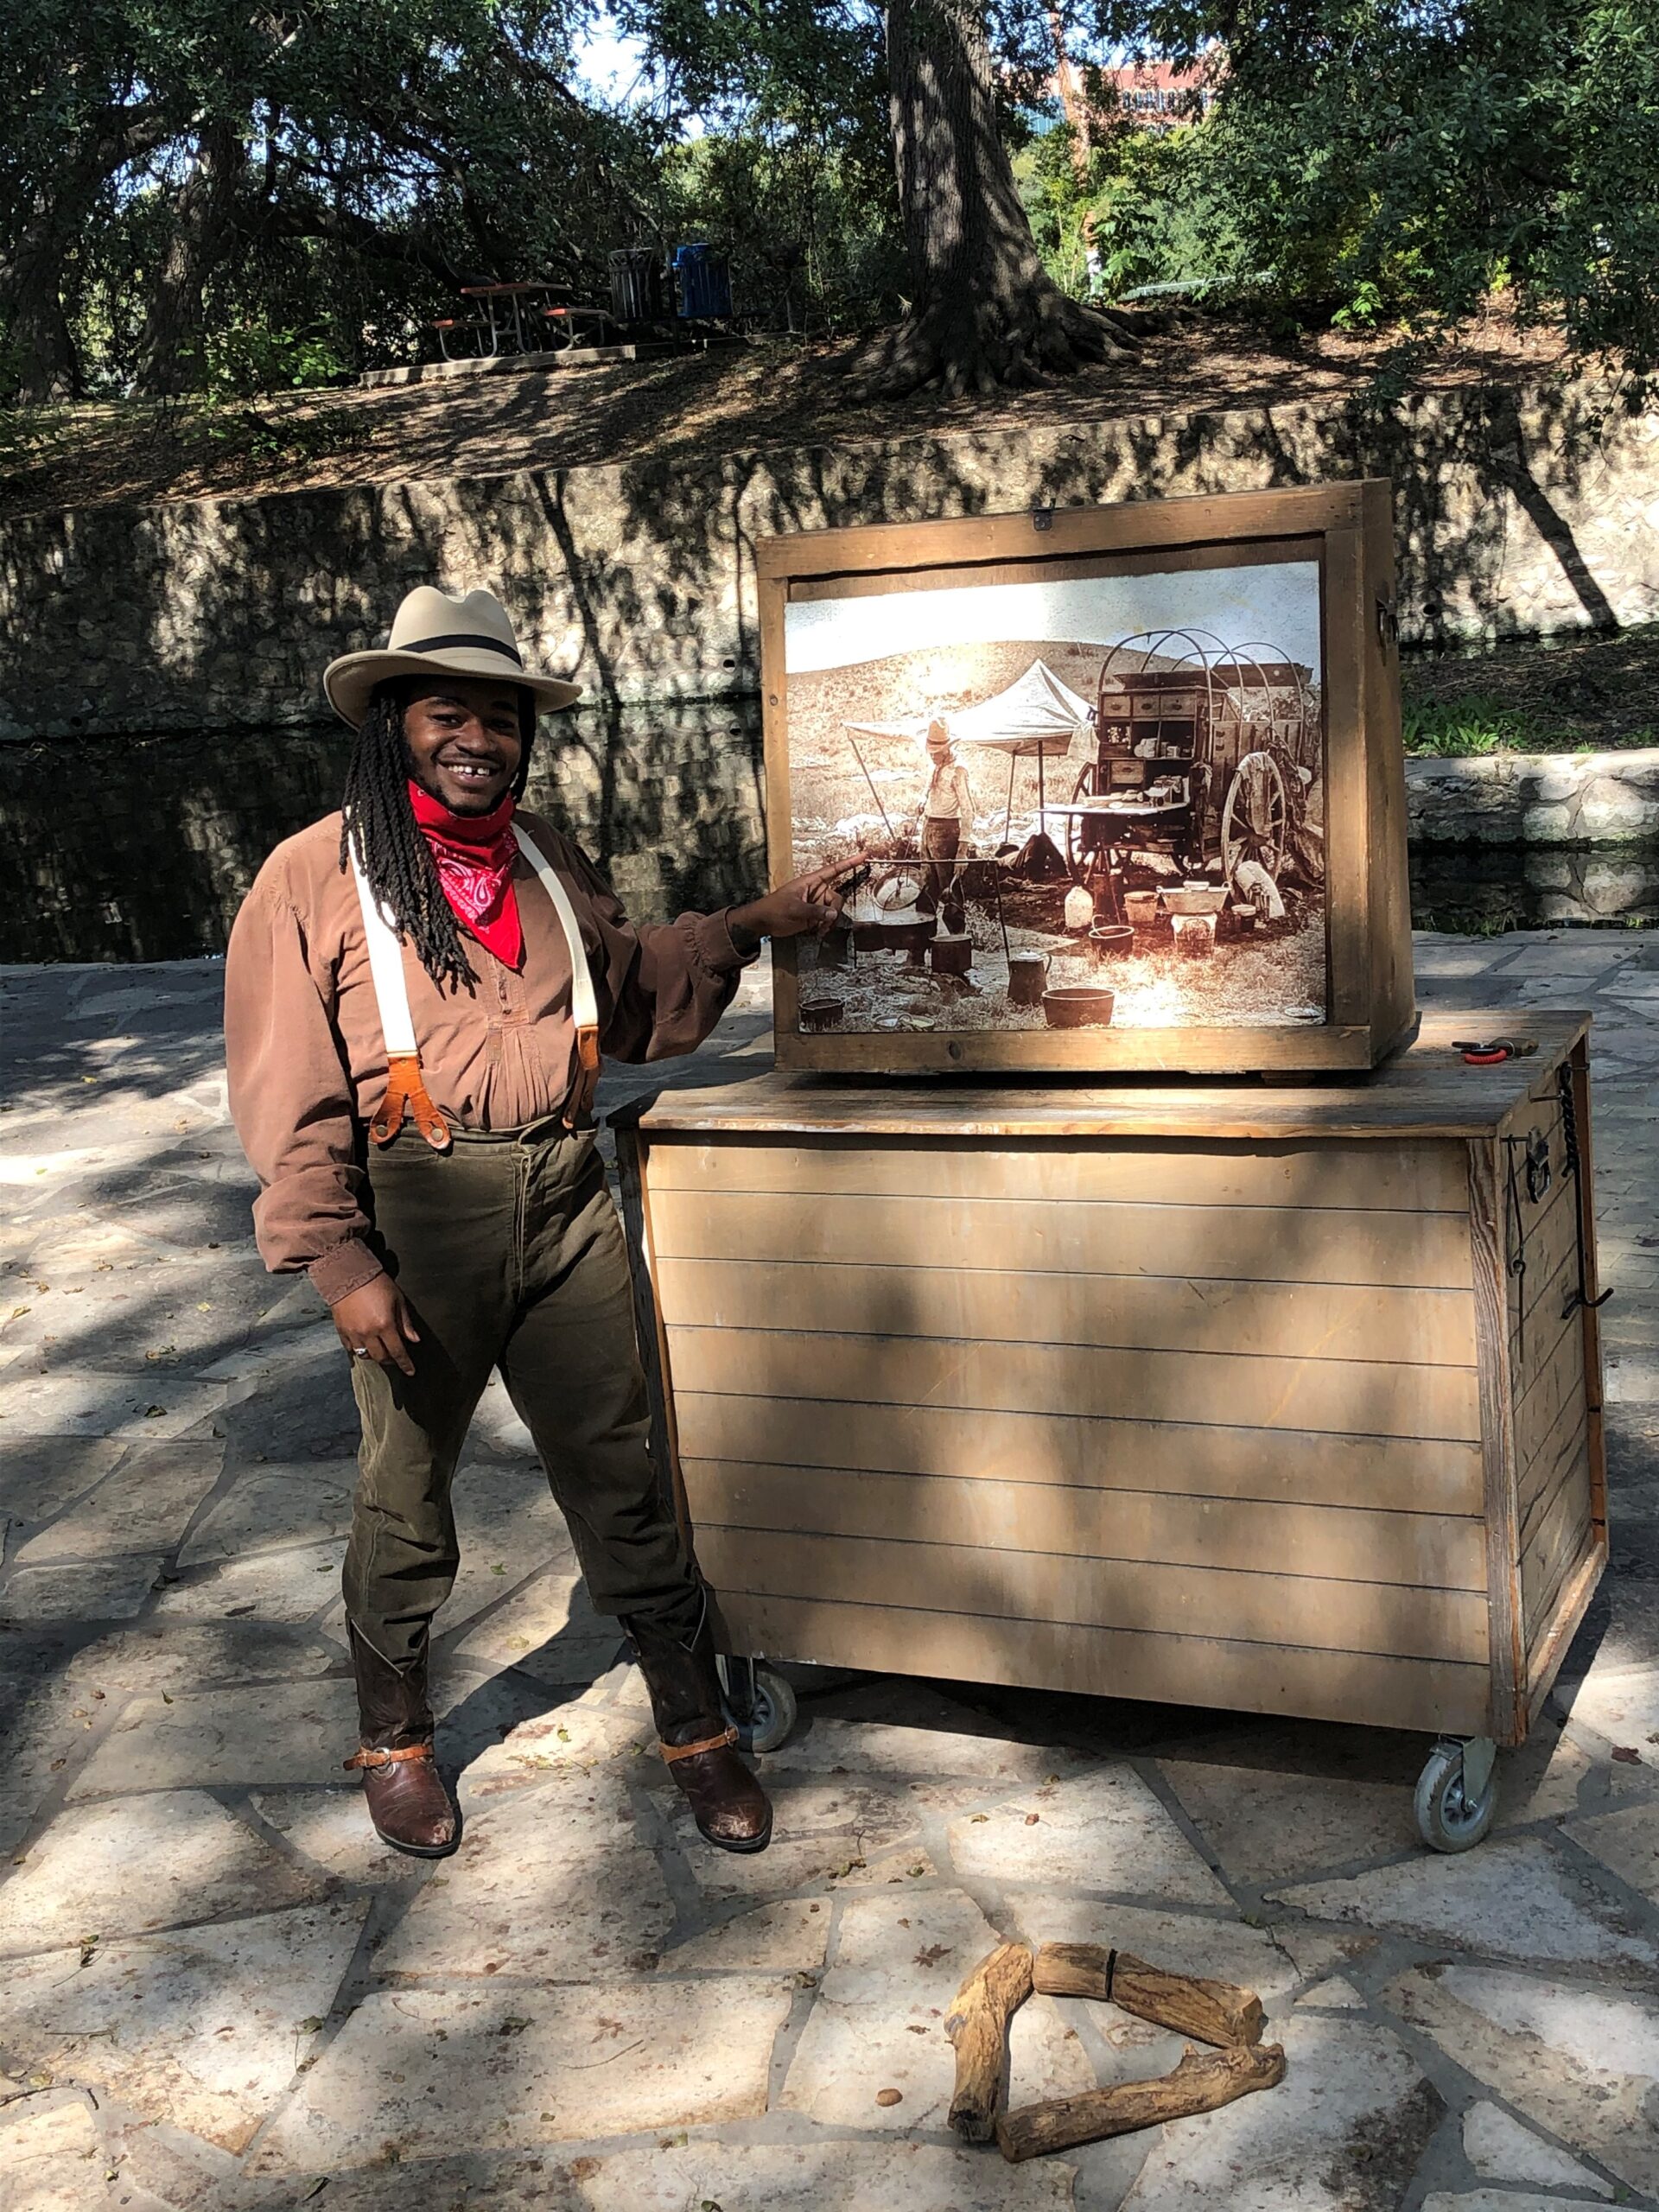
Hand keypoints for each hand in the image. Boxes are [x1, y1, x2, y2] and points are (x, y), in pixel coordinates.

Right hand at [331, 1276, 420, 1376]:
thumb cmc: (376, 1283)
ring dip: (375, 1357)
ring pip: (365, 1356)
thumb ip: (405, 1322)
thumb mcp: (397, 1299)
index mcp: (385, 1325)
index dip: (405, 1364)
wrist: (347, 1273)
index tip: (410, 1371)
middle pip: (381, 1357)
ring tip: (380, 1352)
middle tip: (395, 1359)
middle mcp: (369, 1333)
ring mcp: (353, 1333)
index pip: (398, 1351)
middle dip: (390, 1361)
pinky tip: (363, 1348)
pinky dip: (358, 1351)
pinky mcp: (341, 1331)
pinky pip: (350, 1349)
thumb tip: (414, 1339)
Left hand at [730, 854, 870, 941]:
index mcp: (811, 881)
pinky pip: (827, 919)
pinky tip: (817, 932)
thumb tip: (833, 915)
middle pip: (837, 897)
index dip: (850, 862)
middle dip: (834, 911)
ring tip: (818, 930)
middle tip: (825, 922)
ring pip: (833, 910)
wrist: (763, 922)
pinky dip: (825, 927)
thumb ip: (815, 912)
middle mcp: (816, 890)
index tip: (864, 855)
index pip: (834, 869)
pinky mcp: (814, 915)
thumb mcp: (795, 910)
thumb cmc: (774, 909)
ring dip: (829, 922)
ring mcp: (815, 903)